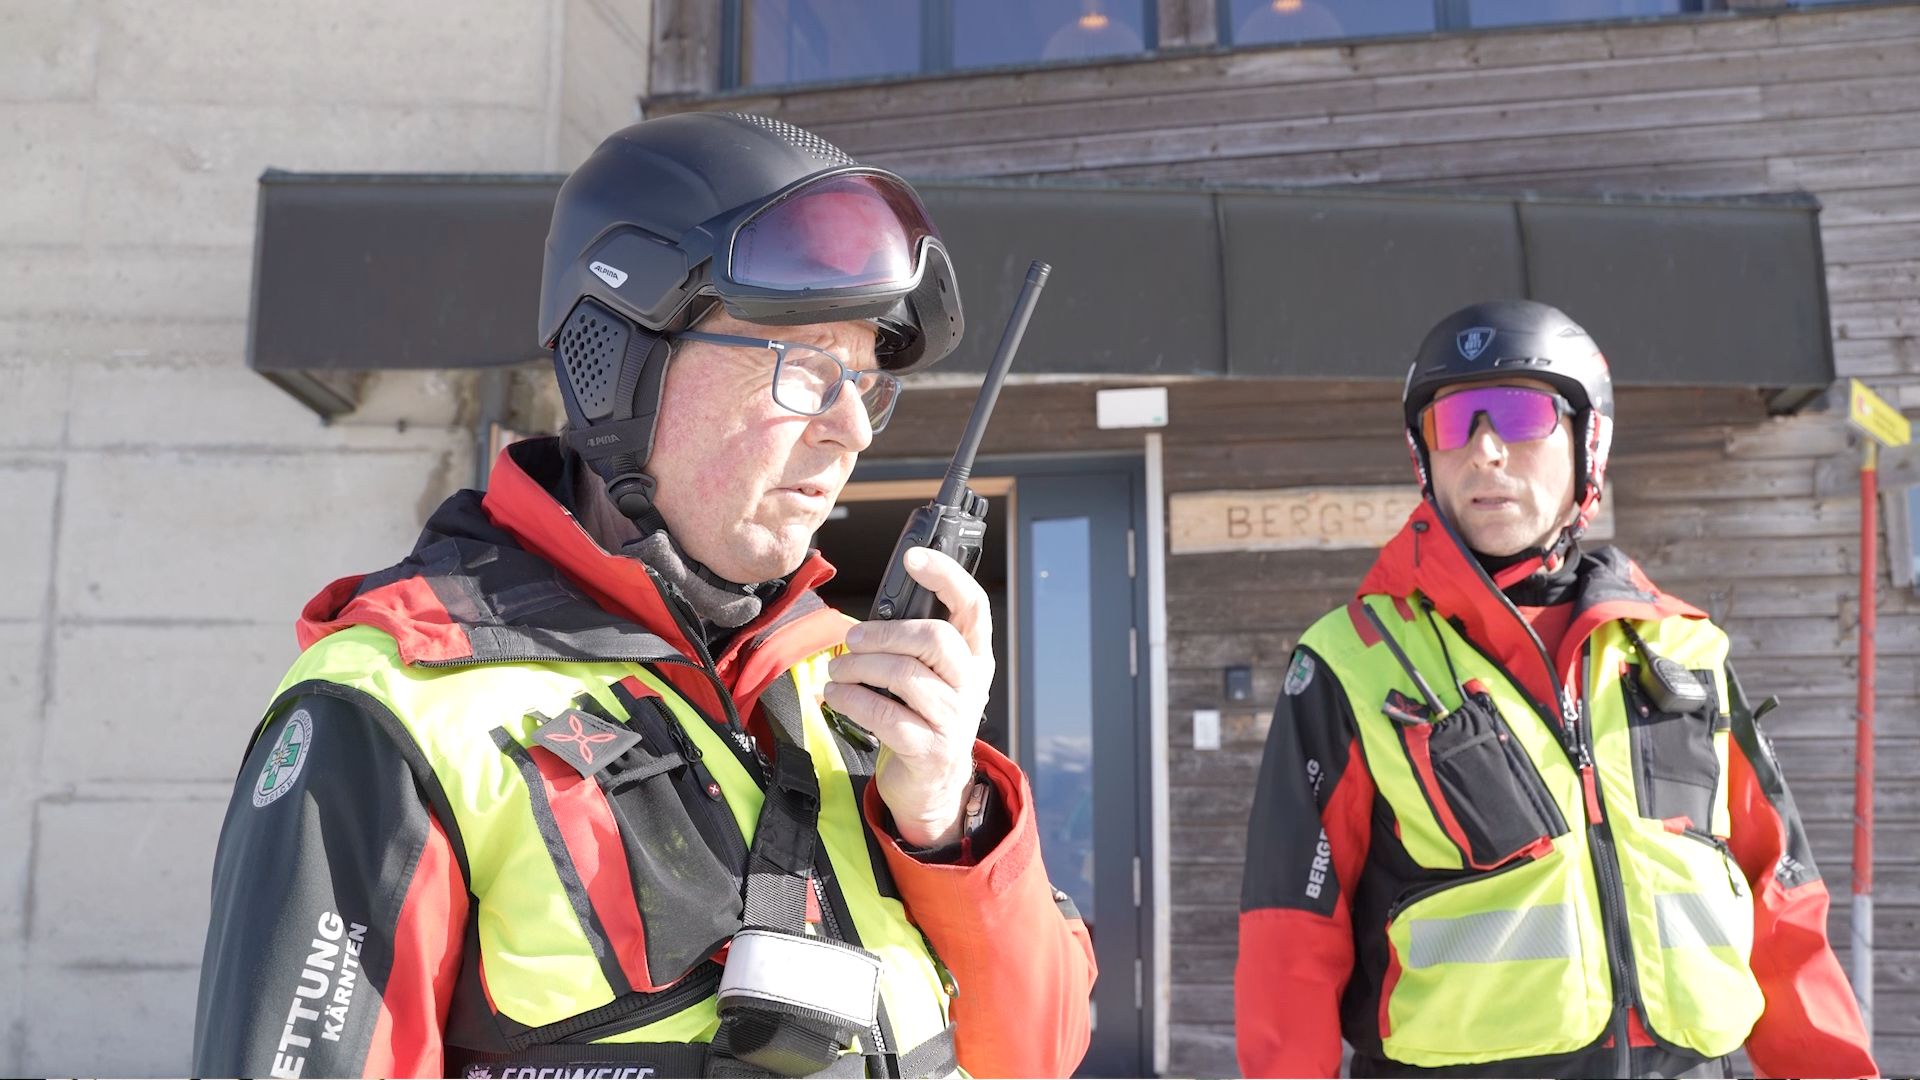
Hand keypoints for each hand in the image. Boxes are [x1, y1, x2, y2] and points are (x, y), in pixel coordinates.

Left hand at [823, 546, 992, 847]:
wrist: (931, 784)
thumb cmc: (922, 715)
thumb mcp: (931, 676)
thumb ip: (914, 644)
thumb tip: (869, 619)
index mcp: (975, 656)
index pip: (973, 605)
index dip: (945, 576)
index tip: (913, 556)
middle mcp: (973, 684)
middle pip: (936, 639)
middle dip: (885, 633)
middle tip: (852, 639)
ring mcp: (955, 719)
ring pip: (905, 676)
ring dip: (860, 668)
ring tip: (837, 671)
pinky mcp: (930, 750)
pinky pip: (885, 715)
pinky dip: (852, 701)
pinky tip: (835, 695)